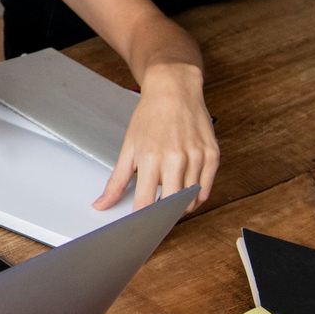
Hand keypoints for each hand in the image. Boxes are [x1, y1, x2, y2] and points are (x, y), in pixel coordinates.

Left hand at [94, 63, 218, 212]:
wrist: (174, 88)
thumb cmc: (150, 115)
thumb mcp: (128, 147)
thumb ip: (117, 181)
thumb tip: (101, 205)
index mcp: (151, 157)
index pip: (147, 203)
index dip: (142, 218)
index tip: (139, 225)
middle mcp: (176, 158)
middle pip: (171, 205)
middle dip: (162, 213)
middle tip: (155, 213)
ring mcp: (197, 157)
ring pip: (190, 200)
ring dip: (179, 205)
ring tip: (169, 196)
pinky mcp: (213, 155)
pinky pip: (206, 189)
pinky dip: (195, 196)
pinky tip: (185, 189)